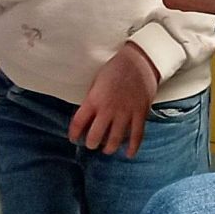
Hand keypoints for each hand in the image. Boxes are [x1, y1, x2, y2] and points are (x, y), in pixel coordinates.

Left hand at [68, 43, 159, 158]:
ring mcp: (125, 112)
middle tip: (92, 143)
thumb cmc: (116, 68)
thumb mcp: (97, 81)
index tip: (74, 138)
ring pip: (114, 140)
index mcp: (94, 99)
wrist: (140, 60)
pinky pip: (136, 135)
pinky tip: (128, 154)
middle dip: (91, 144)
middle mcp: (108, 108)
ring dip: (109, 148)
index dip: (74, 135)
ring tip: (107, 148)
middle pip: (95, 137)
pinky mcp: (140, 113)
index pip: (78, 124)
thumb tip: (88, 117)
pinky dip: (132, 147)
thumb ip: (92, 100)